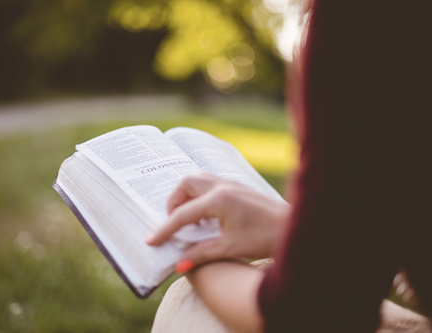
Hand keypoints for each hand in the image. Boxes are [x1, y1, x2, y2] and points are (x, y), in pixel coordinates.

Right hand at [146, 173, 288, 269]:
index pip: (182, 214)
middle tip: (174, 223)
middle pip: (186, 184)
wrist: (294, 228)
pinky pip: (210, 184)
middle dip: (174, 202)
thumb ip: (201, 254)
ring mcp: (231, 184)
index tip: (152, 241)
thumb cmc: (266, 237)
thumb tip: (179, 264)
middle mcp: (222, 186)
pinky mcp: (238, 187)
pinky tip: (206, 215)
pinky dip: (200, 196)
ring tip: (188, 219)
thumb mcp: (230, 248)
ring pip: (198, 180)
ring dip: (187, 196)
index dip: (165, 229)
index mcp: (218, 200)